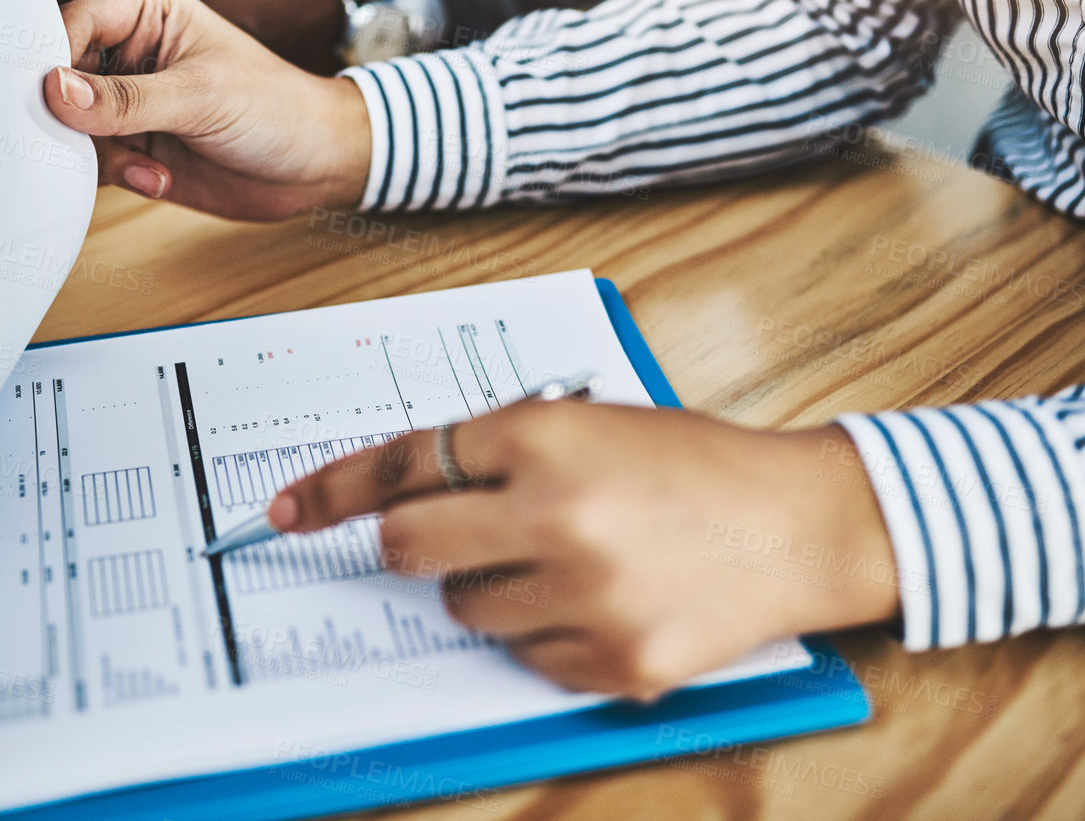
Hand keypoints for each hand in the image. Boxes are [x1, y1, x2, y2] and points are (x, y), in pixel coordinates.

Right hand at [43, 0, 370, 220]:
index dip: (50, 59)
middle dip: (68, 115)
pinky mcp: (130, 143)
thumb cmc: (276, 108)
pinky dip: (114, 175)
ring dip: (99, 154)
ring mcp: (126, 99)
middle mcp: (128, 49)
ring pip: (70, 124)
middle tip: (90, 144)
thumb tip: (55, 93)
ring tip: (147, 169)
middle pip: (58, 75)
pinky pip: (91, 159)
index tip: (47, 100)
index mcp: (147, 8)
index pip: (72, 20)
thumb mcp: (203, 96)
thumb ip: (126, 98)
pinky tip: (157, 180)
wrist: (315, 165)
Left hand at [268, 401, 900, 699]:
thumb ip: (503, 449)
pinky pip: (526, 659)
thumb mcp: (595, 421)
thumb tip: (407, 491)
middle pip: (409, 547)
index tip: (285, 512)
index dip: (332, 491)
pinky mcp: (615, 663)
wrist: (799, 524)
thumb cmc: (694, 464)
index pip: (404, 463)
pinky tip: (605, 601)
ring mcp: (585, 595)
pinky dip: (546, 634)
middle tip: (447, 539)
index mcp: (545, 434)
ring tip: (567, 562)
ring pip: (466, 610)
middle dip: (411, 544)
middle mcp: (556, 513)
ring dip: (492, 588)